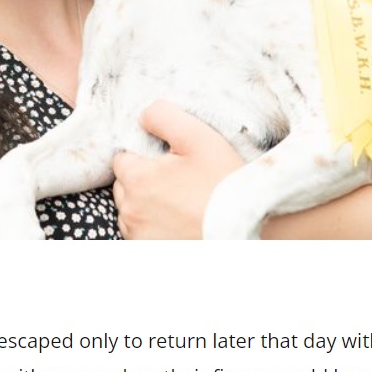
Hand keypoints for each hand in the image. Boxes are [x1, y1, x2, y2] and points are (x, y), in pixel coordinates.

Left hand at [112, 101, 243, 238]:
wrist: (249, 229)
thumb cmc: (224, 183)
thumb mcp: (199, 138)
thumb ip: (164, 117)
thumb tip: (143, 117)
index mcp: (138, 180)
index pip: (122, 159)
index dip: (144, 156)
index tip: (170, 163)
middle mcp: (131, 212)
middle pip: (124, 187)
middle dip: (144, 181)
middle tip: (179, 183)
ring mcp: (139, 238)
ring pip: (132, 213)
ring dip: (147, 207)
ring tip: (182, 205)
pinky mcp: (150, 255)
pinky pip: (141, 236)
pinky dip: (155, 230)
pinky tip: (180, 224)